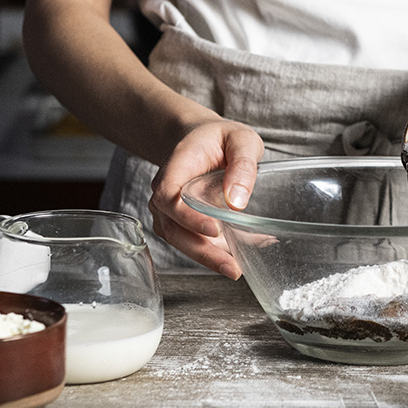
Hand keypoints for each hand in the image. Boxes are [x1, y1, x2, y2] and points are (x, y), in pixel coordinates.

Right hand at [147, 119, 264, 278]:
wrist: (200, 138)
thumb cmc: (220, 138)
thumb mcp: (241, 140)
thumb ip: (242, 165)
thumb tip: (236, 202)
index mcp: (176, 166)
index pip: (168, 196)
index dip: (187, 217)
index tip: (214, 230)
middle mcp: (165, 191)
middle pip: (172, 227)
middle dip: (201, 251)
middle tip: (231, 267)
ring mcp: (169, 209)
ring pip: (179, 239)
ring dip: (205, 258)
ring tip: (236, 269)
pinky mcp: (181, 221)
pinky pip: (190, 240)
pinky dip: (212, 252)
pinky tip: (239, 255)